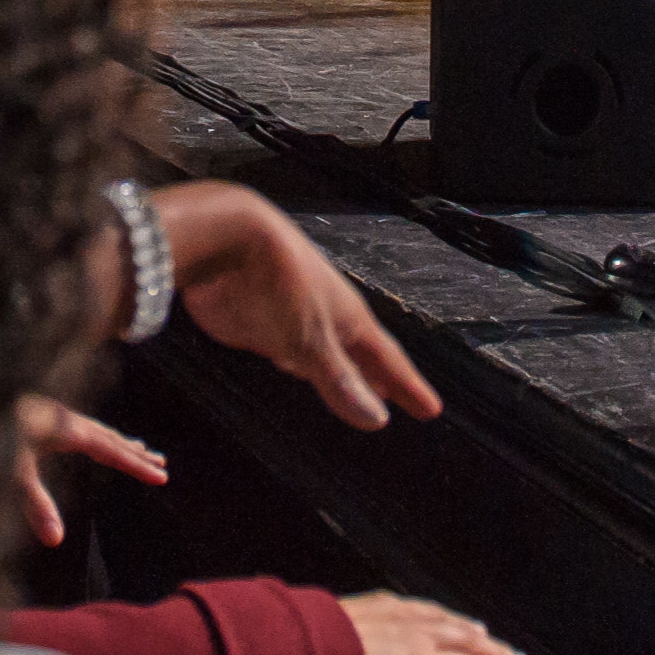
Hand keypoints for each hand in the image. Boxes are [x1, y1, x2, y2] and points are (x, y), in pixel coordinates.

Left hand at [14, 392, 167, 547]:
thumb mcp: (10, 472)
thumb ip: (35, 505)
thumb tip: (57, 542)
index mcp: (67, 429)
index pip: (112, 450)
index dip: (137, 466)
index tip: (163, 478)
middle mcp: (66, 417)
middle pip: (110, 437)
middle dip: (136, 454)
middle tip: (163, 466)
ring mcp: (54, 411)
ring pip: (97, 428)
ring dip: (119, 441)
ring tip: (140, 450)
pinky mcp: (41, 411)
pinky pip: (81, 424)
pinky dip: (98, 434)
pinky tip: (93, 438)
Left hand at [153, 182, 439, 429]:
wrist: (224, 235)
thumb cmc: (277, 281)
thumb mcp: (311, 340)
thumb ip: (339, 379)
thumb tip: (377, 419)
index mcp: (347, 317)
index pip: (387, 358)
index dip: (408, 385)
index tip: (429, 409)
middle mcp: (325, 314)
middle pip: (358, 353)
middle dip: (378, 376)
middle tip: (399, 396)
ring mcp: (291, 314)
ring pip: (324, 347)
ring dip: (340, 368)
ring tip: (354, 385)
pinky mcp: (256, 315)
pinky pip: (287, 342)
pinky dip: (297, 358)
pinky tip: (290, 363)